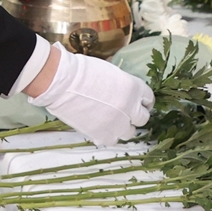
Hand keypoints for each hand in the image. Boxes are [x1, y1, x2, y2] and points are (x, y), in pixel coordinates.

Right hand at [27, 44, 153, 146]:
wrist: (62, 82)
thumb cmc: (83, 70)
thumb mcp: (112, 73)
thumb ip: (123, 86)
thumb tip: (123, 93)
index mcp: (134, 89)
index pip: (149, 99)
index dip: (143, 102)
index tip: (138, 103)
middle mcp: (130, 109)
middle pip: (143, 119)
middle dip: (135, 115)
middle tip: (125, 113)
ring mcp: (118, 124)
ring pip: (129, 133)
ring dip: (123, 127)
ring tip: (111, 121)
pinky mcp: (103, 135)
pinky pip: (112, 140)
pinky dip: (108, 134)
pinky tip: (100, 126)